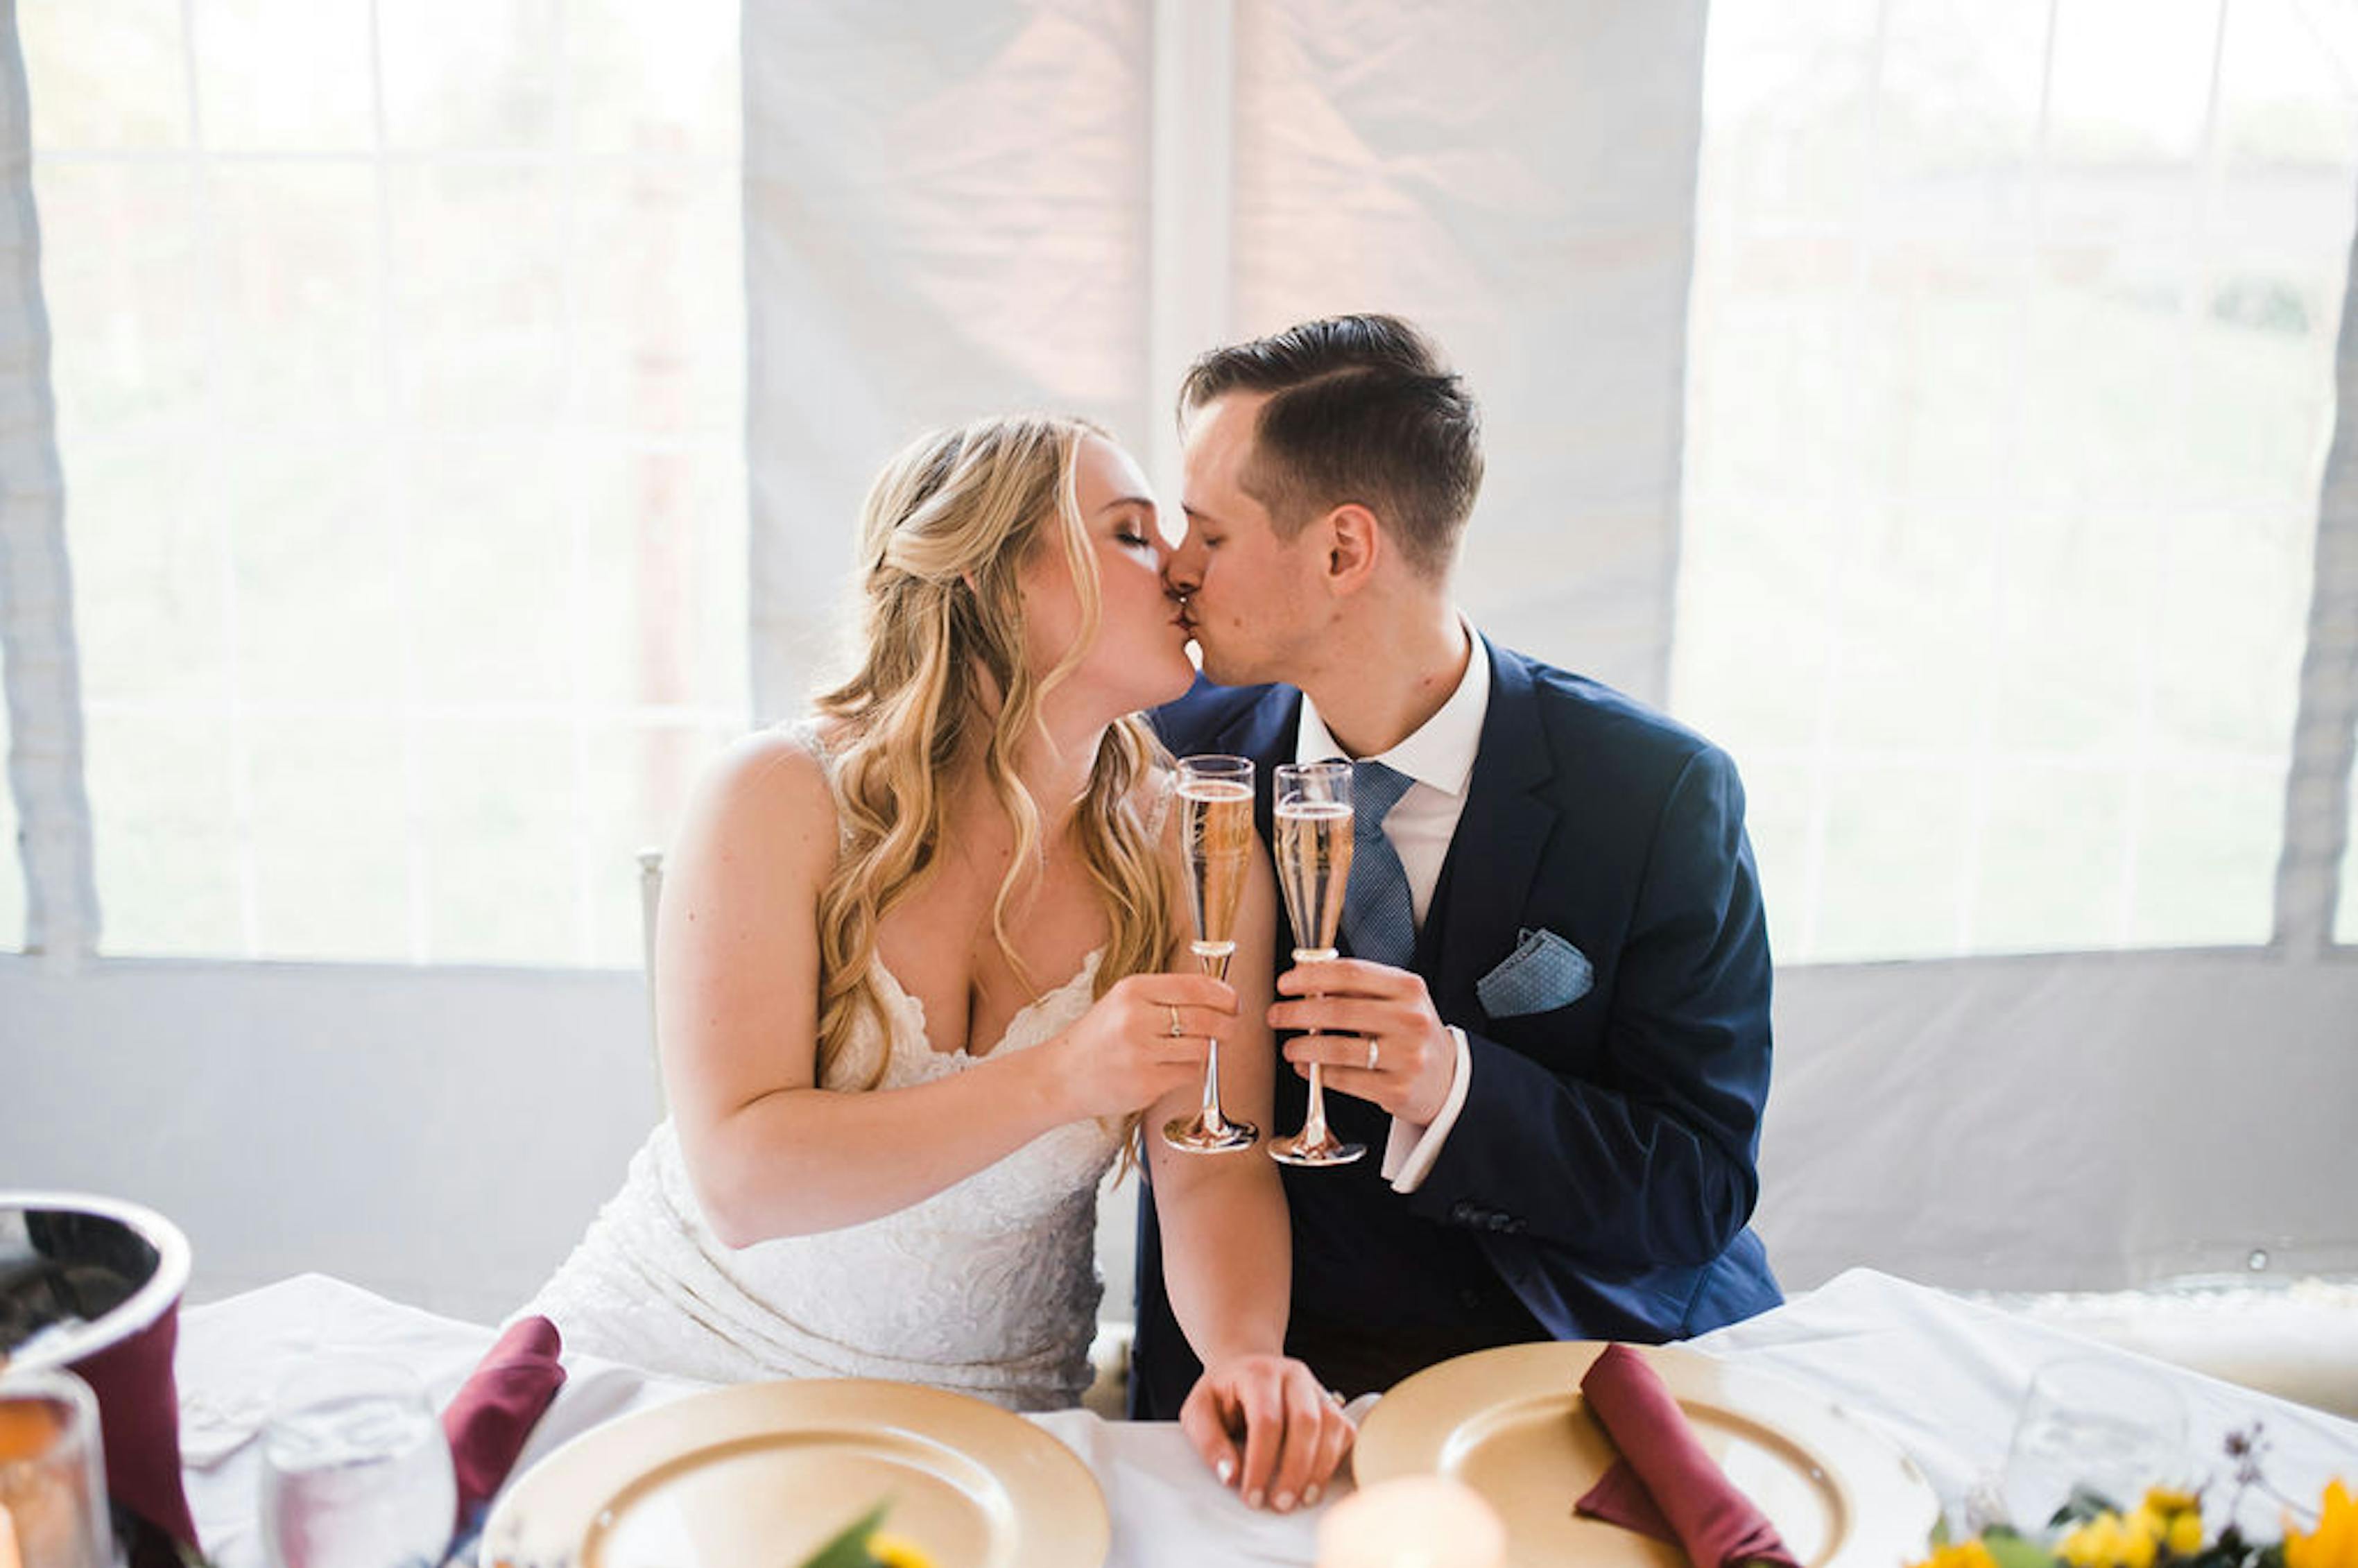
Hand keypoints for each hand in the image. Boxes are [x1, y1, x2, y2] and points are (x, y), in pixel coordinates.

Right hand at [1050, 972, 1232, 1120]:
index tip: (1233, 1001)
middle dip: (1227, 1024)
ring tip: (1197, 1048)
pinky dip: (1190, 1071)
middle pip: (1206, 1019)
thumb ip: (1165, 996)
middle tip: (1230, 1026)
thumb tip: (1218, 997)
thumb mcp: (1123, 1002)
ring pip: (1202, 1049)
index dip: (1224, 995)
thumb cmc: (1096, 1039)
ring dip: (1209, 1050)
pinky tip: (1173, 1067)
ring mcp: (1141, 1053)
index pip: (1195, 987)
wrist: (1060, 1076)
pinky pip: (1189, 1075)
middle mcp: (1136, 1018)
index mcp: (1132, 990)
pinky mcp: (1146, 1083)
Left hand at [1179, 1353, 1354, 1511]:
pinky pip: (1346, 1431)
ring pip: (1332, 1426)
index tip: (1251, 1496)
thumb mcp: (1198, 1411)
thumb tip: (1231, 1476)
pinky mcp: (1332, 1404)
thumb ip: (1209, 1441)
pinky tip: (1317, 1484)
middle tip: (1280, 1504)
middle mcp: (1293, 1375)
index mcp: (1258, 1373)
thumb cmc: (1222, 1394)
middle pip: (1306, 1422)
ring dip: (1319, 1469)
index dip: (1261, 1463)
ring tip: (1301, 1499)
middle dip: (1295, 1470)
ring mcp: (1317, 1388)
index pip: (1267, 1420)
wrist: (1245, 1366)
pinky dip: (1336, 1461)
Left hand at [1270, 958, 1454, 1124]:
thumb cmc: (1411, 1034)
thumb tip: (1306, 977)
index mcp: (1409, 989)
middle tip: (1276, 1015)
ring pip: (1338, 1048)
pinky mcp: (1397, 1089)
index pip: (1351, 974)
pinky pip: (1345, 1079)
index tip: (1286, 982)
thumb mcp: (1398, 1001)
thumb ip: (1359, 988)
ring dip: (1303, 1047)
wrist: (1448, 1079)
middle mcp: (1411, 1020)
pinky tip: (1306, 1068)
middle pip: (1339, 1010)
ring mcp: (1406, 1056)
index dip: (1311, 976)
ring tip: (1289, 1047)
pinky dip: (1317, 1073)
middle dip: (1297, 1012)